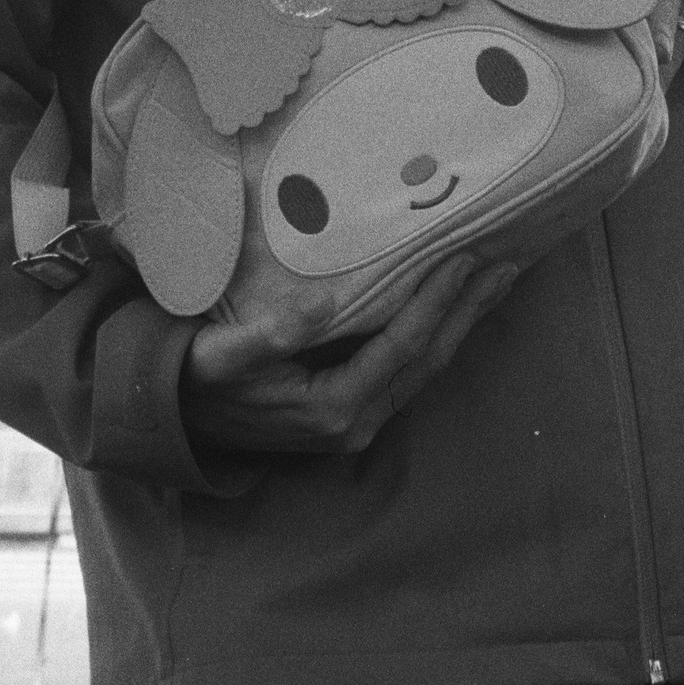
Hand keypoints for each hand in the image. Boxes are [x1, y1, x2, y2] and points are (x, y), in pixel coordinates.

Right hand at [180, 252, 519, 461]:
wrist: (177, 422)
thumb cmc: (200, 380)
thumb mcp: (222, 355)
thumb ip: (268, 334)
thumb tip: (323, 303)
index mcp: (332, 407)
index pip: (401, 347)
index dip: (436, 302)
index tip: (465, 259)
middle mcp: (356, 424)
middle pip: (428, 360)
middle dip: (468, 311)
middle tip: (506, 266)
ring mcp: (358, 425)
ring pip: (425, 368)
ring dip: (461, 323)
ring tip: (495, 281)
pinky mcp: (354, 415)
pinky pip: (409, 372)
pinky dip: (437, 335)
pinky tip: (454, 309)